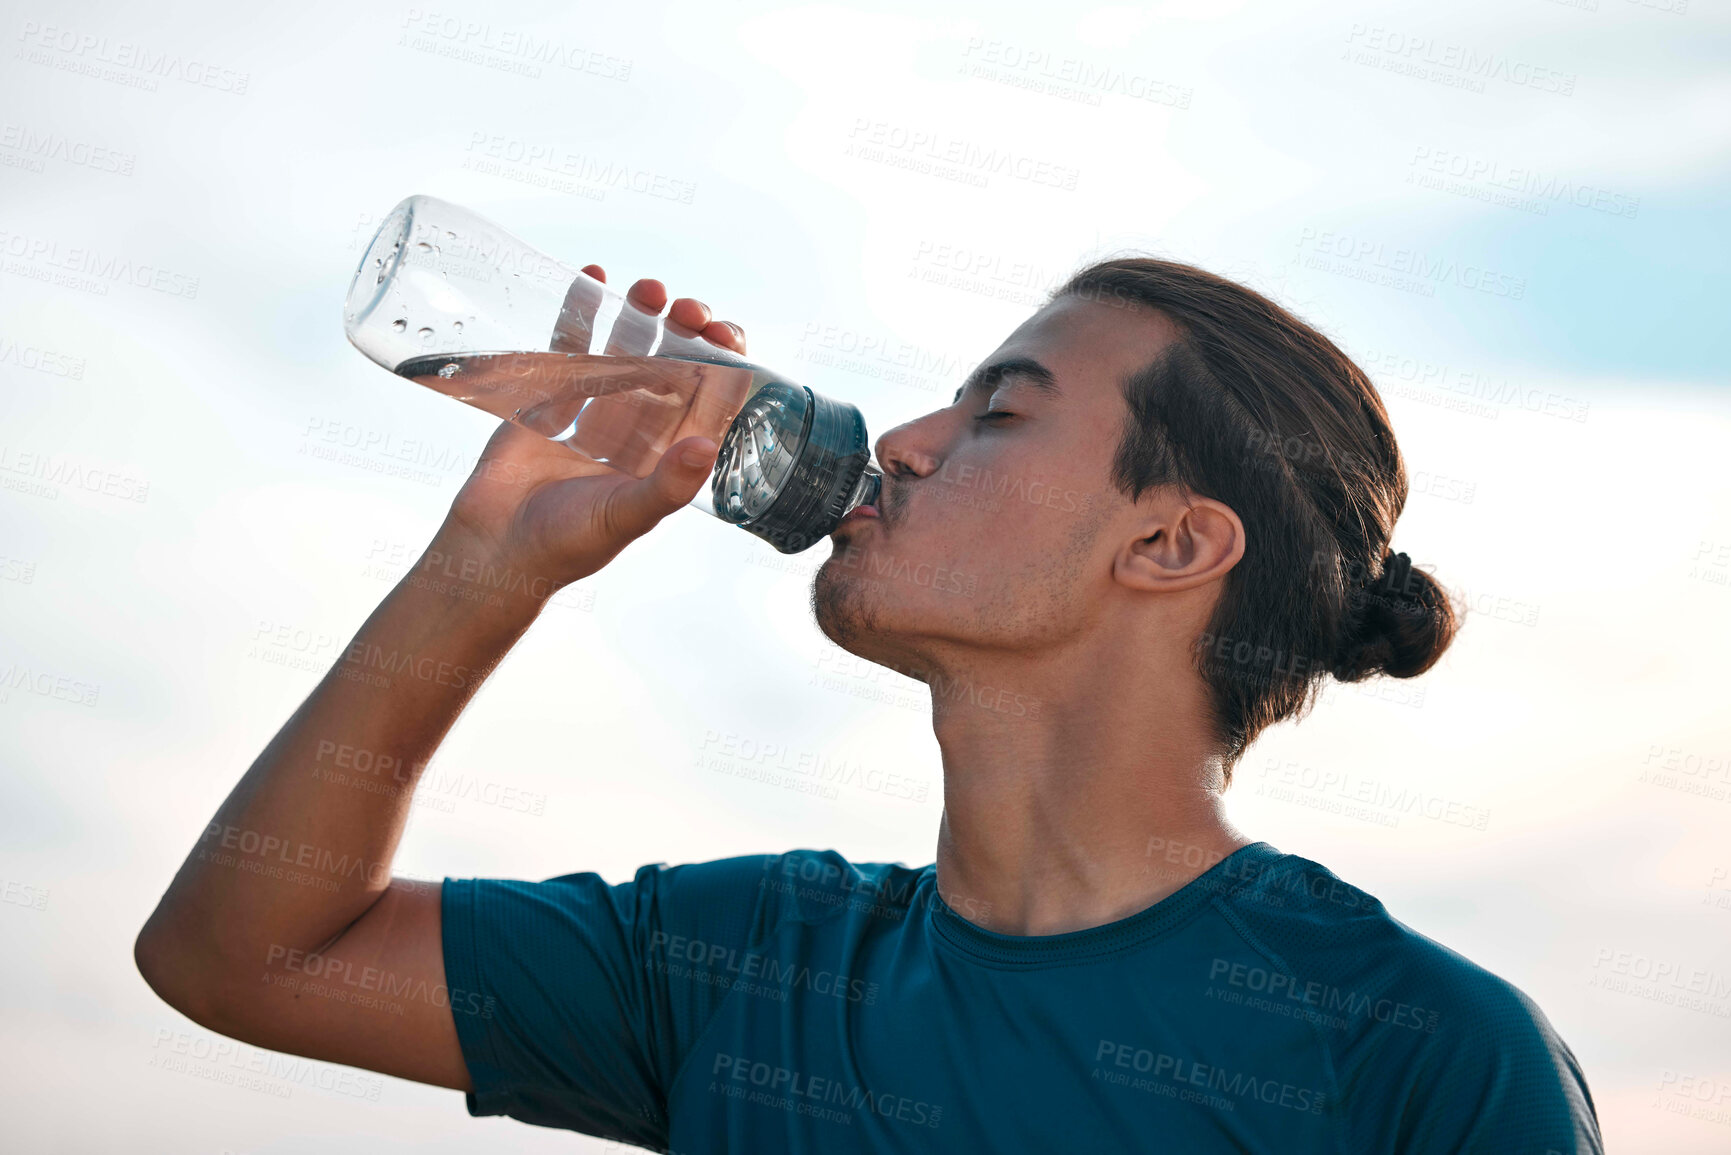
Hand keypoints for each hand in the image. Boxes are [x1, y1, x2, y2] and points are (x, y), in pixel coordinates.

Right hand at [438, 271, 748, 592]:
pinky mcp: (548, 398)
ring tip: (647, 288)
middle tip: (683, 307)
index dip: (724, 365)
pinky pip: (570, 346)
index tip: (725, 333)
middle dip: (684, 333)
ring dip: (640, 317)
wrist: (491, 549)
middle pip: (673, 367)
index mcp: (666, 458)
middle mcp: (636, 431)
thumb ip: (666, 485)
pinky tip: (593, 278)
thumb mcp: (623, 517)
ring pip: (626, 351)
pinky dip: (581, 312)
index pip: (710, 402)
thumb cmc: (563, 546)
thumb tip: (708, 446)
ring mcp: (593, 411)